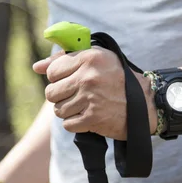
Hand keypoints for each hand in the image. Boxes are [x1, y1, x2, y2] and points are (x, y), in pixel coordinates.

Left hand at [33, 48, 157, 139]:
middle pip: (51, 92)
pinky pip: (67, 124)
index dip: (58, 78)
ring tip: (84, 106)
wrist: (145, 105)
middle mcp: (88, 77)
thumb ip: (64, 60)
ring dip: (68, 111)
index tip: (70, 81)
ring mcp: (90, 98)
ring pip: (58, 110)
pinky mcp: (92, 118)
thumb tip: (36, 67)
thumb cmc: (118, 79)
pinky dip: (76, 123)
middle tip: (76, 96)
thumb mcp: (97, 60)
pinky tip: (88, 117)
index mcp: (89, 58)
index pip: (52, 71)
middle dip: (60, 97)